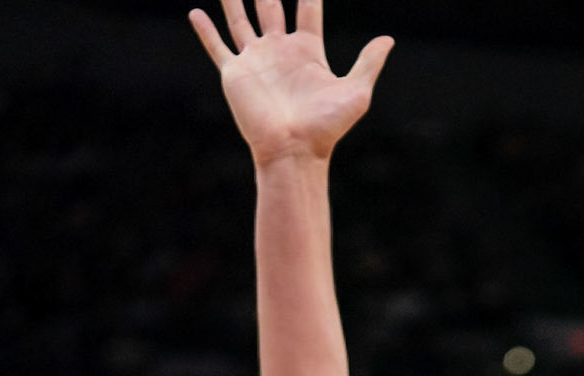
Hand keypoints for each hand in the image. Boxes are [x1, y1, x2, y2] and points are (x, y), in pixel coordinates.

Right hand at [189, 0, 392, 167]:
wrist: (293, 152)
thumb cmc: (325, 128)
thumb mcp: (356, 92)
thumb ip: (368, 63)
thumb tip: (388, 39)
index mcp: (307, 51)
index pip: (307, 8)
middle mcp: (280, 51)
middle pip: (270, 5)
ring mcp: (256, 60)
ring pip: (240, 19)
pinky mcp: (235, 74)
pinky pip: (217, 47)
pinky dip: (205, 30)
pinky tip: (195, 13)